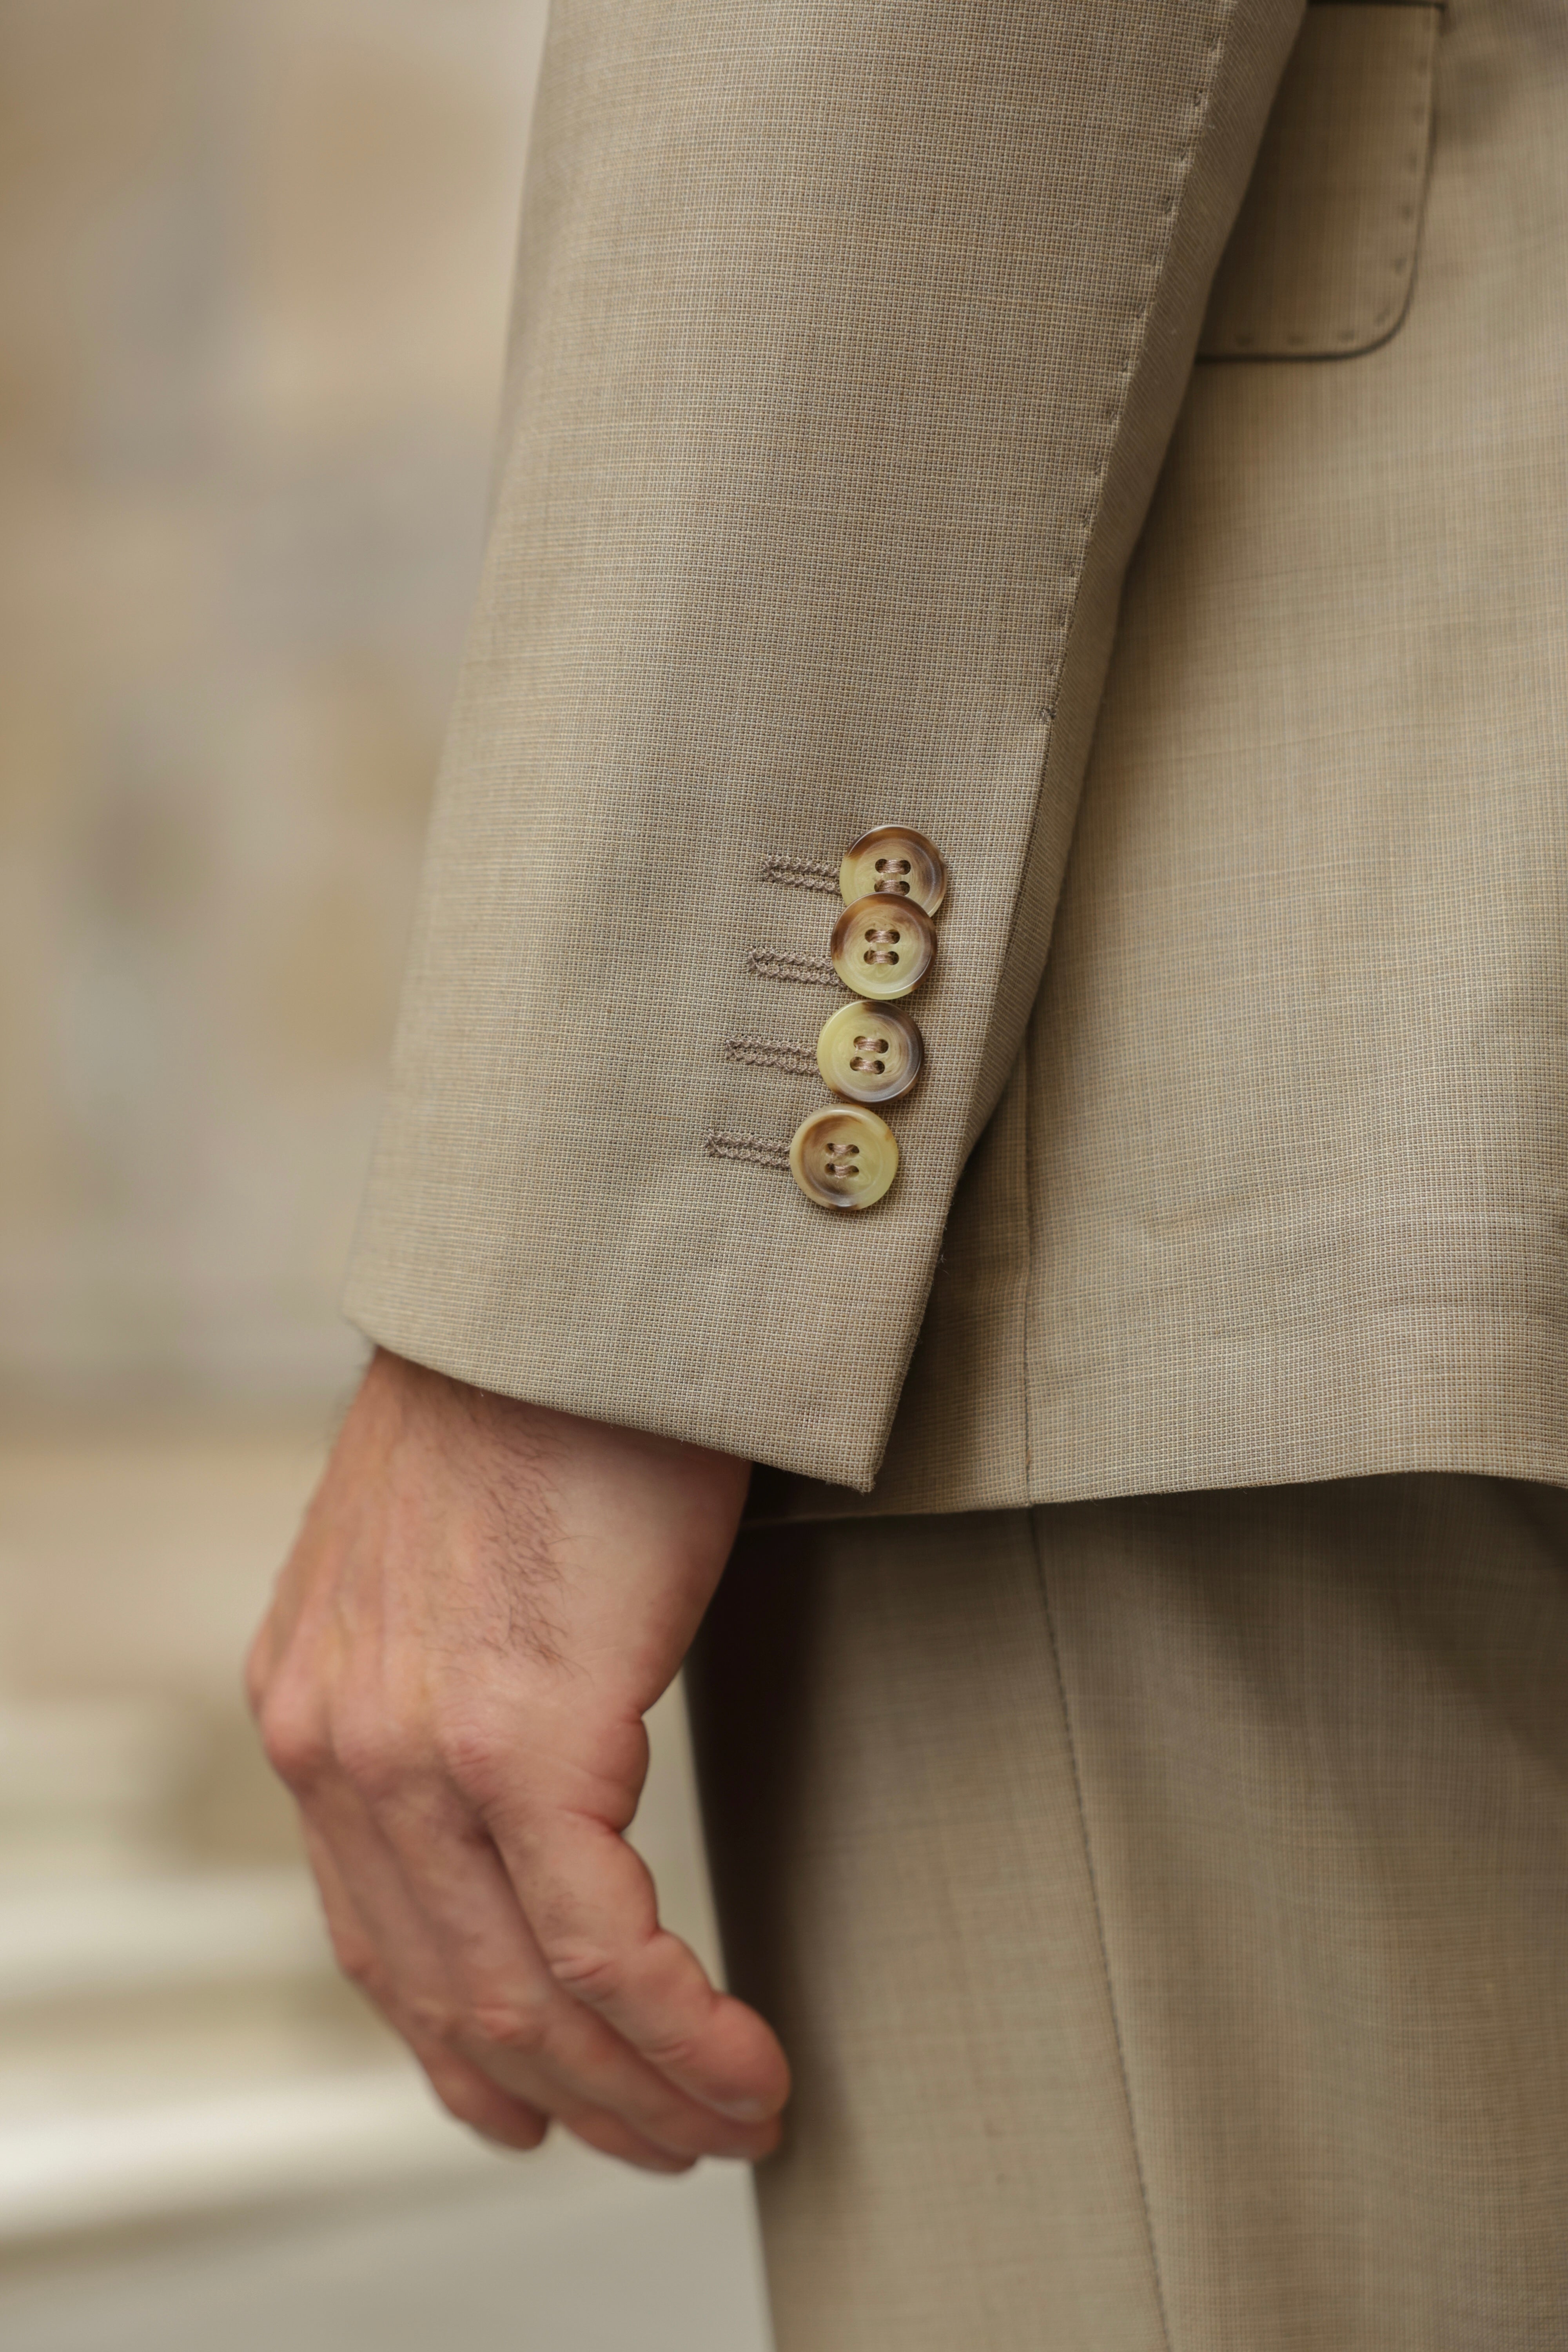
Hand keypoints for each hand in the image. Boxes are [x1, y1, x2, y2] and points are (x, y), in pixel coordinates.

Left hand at [246, 1348, 786, 2171]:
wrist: (576, 1286)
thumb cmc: (548, 1402)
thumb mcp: (450, 1564)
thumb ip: (449, 1685)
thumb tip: (525, 1790)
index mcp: (312, 1707)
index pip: (378, 1941)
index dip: (467, 2052)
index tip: (544, 2108)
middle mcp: (337, 1746)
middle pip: (450, 1994)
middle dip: (571, 2100)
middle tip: (673, 2142)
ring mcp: (419, 1753)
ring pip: (525, 1998)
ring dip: (642, 2090)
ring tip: (733, 2123)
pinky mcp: (524, 1742)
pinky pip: (605, 1952)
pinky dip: (682, 2034)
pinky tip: (749, 2066)